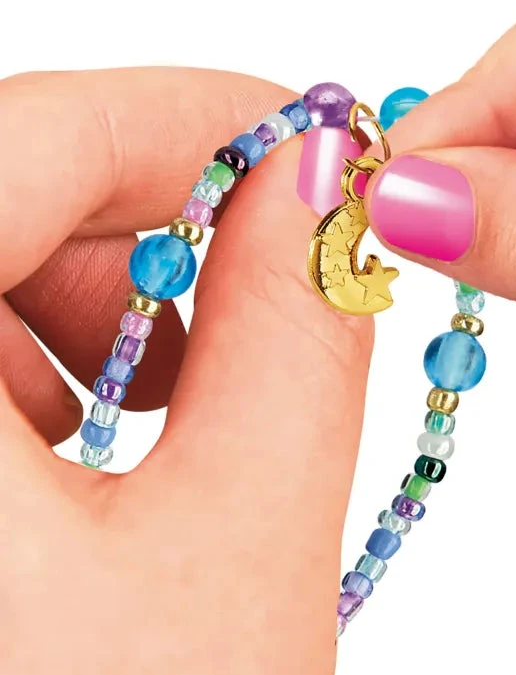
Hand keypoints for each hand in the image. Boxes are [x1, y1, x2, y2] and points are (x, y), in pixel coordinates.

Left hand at [1, 68, 368, 672]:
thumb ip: (298, 341)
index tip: (312, 142)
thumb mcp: (236, 555)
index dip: (197, 119)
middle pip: (3, 201)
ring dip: (106, 327)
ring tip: (178, 439)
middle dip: (167, 237)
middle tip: (286, 297)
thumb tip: (324, 195)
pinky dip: (41, 389)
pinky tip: (90, 485)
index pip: (30, 135)